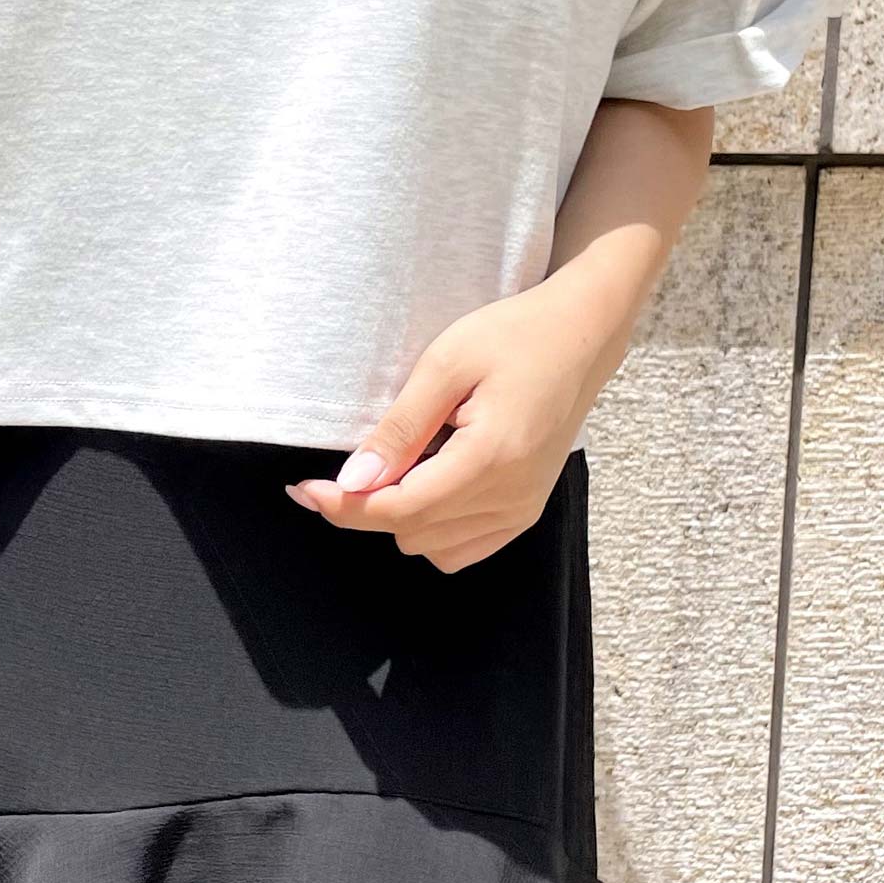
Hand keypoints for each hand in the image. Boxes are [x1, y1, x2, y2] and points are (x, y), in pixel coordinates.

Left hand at [283, 274, 622, 571]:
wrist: (581, 334)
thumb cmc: (514, 336)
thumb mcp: (446, 364)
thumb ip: (400, 428)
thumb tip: (355, 482)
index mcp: (490, 461)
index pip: (400, 510)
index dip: (344, 507)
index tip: (302, 490)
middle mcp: (511, 499)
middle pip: (412, 533)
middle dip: (371, 504)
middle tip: (355, 458)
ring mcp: (524, 510)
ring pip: (435, 548)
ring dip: (404, 515)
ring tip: (406, 457)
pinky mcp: (527, 510)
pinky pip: (465, 546)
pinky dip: (435, 525)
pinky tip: (430, 478)